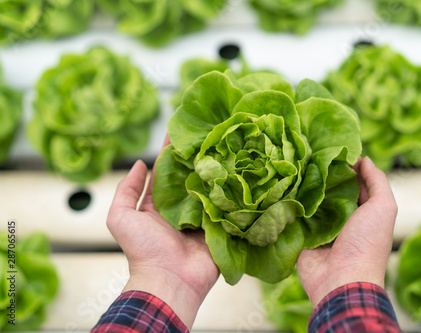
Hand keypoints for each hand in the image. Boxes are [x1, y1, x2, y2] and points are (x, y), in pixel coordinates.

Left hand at [107, 135, 218, 328]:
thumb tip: (139, 163)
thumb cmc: (143, 250)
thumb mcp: (121, 217)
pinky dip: (234, 191)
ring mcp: (204, 215)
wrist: (169, 280)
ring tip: (230, 145)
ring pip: (213, 187)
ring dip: (220, 170)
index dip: (173, 150)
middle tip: (212, 132)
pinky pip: (228, 205)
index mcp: (162, 203)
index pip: (168, 169)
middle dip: (200, 156)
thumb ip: (126, 189)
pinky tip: (243, 172)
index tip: (181, 129)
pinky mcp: (221, 225)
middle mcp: (184, 206)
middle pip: (193, 175)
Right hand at [297, 157, 396, 306]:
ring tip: (293, 166)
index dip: (346, 166)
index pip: (354, 182)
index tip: (332, 149)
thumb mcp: (384, 208)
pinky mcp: (302, 234)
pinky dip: (290, 203)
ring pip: (310, 200)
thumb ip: (378, 181)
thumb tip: (365, 159)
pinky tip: (282, 185)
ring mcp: (320, 226)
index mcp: (363, 211)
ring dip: (303, 186)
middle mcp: (341, 217)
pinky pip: (295, 215)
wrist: (341, 280)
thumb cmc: (367, 244)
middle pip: (330, 189)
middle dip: (321, 174)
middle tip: (308, 154)